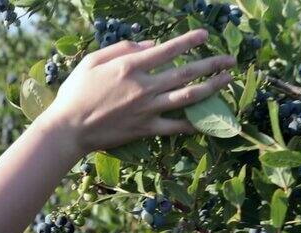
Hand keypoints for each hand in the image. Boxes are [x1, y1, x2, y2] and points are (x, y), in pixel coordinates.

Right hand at [39, 29, 235, 154]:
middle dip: (212, 64)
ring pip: (187, 97)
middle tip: (231, 60)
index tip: (205, 35)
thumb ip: (121, 48)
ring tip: (227, 81)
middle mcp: (144, 87)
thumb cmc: (76, 92)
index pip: (168, 50)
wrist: (69, 129)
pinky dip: (193, 123)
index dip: (189, 41)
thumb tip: (151, 45)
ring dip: (212, 88)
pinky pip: (176, 126)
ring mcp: (147, 109)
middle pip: (186, 73)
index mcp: (130, 67)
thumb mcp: (92, 61)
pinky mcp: (146, 129)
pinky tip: (208, 119)